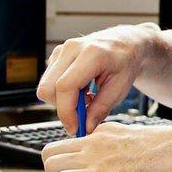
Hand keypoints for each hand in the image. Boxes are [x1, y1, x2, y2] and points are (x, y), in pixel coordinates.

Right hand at [37, 23, 159, 134]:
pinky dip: (62, 93)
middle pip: (48, 88)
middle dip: (62, 108)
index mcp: (92, 54)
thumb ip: (101, 108)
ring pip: (45, 87)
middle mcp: (71, 49)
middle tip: (83, 115)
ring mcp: (61, 50)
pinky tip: (82, 90)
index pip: (65, 86)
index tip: (76, 128)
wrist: (125, 43)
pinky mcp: (56, 56)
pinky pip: (49, 82)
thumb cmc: (125, 63)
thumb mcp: (120, 88)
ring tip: (87, 99)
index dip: (67, 112)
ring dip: (63, 101)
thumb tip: (86, 128)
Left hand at [42, 122, 171, 171]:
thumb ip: (121, 148)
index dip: (70, 161)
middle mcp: (96, 139)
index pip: (70, 142)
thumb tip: (119, 162)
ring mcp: (94, 154)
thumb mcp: (139, 141)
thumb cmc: (171, 151)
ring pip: (49, 164)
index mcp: (106, 131)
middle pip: (51, 150)